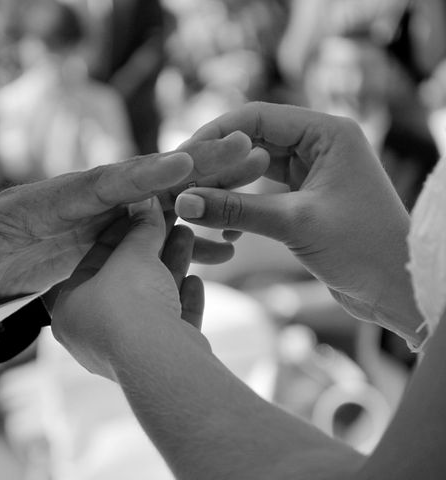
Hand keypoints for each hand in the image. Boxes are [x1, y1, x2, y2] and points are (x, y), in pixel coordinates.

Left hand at [0, 137, 267, 307]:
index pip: (97, 183)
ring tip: (256, 186)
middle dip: (195, 166)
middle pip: (144, 180)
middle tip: (246, 150)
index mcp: (46, 204)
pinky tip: (223, 248)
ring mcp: (99, 219)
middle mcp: (81, 203)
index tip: (181, 161)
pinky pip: (157, 233)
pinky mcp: (108, 238)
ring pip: (161, 202)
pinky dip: (189, 236)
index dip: (139, 174)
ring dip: (208, 194)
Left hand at [51, 196, 209, 380]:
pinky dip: (181, 301)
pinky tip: (196, 282)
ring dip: (171, 268)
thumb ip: (141, 228)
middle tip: (173, 222)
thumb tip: (147, 201)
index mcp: (69, 310)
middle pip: (126, 280)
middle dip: (152, 249)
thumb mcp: (132, 255)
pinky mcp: (157, 364)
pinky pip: (169, 325)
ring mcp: (125, 352)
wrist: (160, 361)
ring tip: (189, 238)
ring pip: (150, 301)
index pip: (95, 259)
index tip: (143, 211)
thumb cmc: (130, 304)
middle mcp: (92, 335)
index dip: (121, 231)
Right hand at [174, 102, 423, 346]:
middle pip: (252, 142)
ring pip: (254, 170)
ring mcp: (312, 172)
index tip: (182, 156)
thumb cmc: (362, 249)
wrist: (398, 290)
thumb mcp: (294, 224)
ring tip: (196, 206)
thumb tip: (183, 202)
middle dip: (217, 164)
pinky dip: (243, 208)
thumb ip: (236, 210)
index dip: (216, 134)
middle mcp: (320, 144)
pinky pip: (263, 194)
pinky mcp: (306, 199)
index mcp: (327, 132)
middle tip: (181, 182)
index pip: (257, 117)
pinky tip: (226, 232)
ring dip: (227, 188)